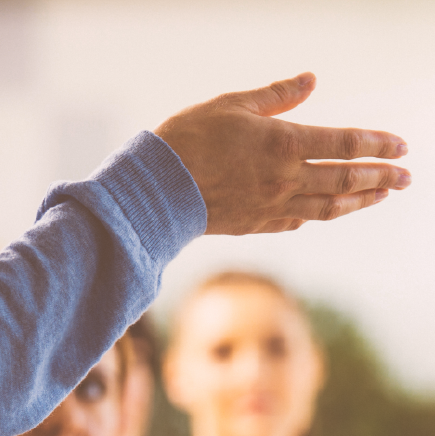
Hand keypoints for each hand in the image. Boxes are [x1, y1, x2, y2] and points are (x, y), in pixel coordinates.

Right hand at [155, 73, 410, 234]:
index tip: (402, 146)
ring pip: (328, 207)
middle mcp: (285, 179)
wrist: (158, 190)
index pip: (344, 144)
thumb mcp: (233, 104)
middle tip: (407, 177)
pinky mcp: (257, 224)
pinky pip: (297, 220)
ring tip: (382, 195)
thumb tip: (311, 80)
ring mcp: (273, 206)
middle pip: (345, 180)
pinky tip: (330, 210)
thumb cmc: (189, 138)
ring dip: (360, 201)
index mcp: (283, 144)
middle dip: (381, 177)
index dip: (377, 145)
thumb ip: (277, 95)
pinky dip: (319, 213)